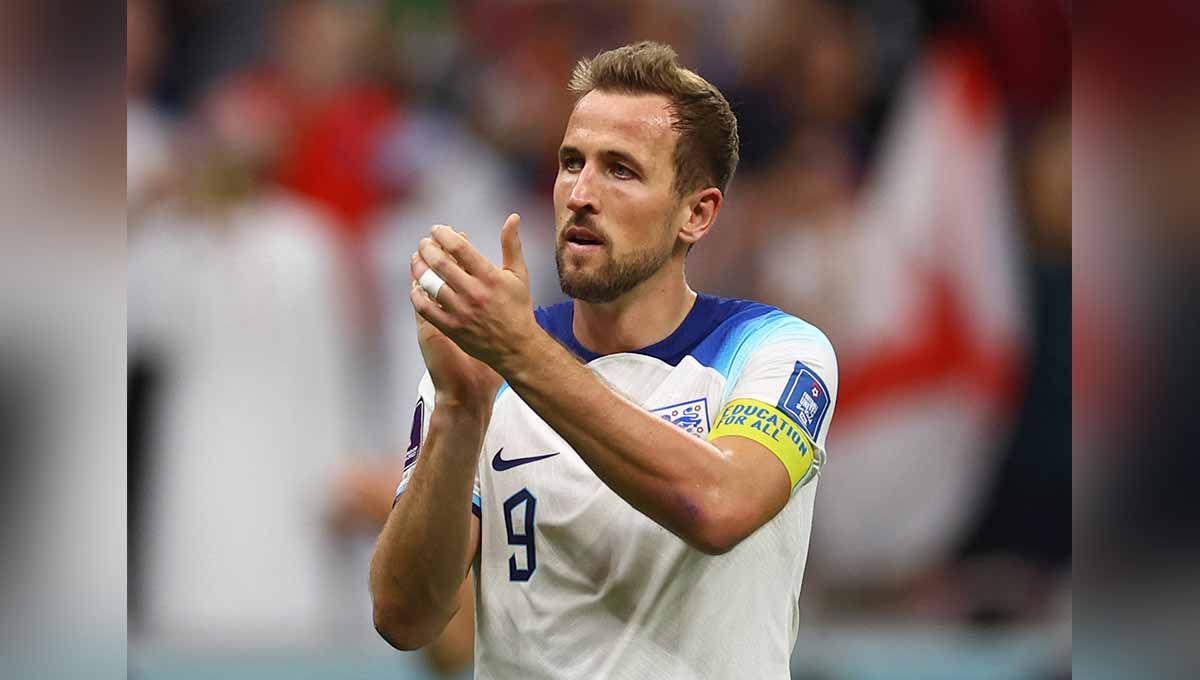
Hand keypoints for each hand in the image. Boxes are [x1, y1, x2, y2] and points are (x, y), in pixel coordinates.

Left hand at [410, 213, 540, 377]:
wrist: (516, 347)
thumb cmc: (518, 308)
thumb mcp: (519, 274)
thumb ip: (512, 244)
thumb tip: (513, 216)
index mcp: (490, 277)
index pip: (460, 248)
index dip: (444, 234)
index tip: (436, 229)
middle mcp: (474, 293)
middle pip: (441, 263)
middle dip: (427, 248)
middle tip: (423, 242)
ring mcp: (461, 312)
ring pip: (430, 284)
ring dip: (418, 267)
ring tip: (416, 259)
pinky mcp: (451, 328)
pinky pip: (425, 308)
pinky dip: (416, 294)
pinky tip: (416, 285)